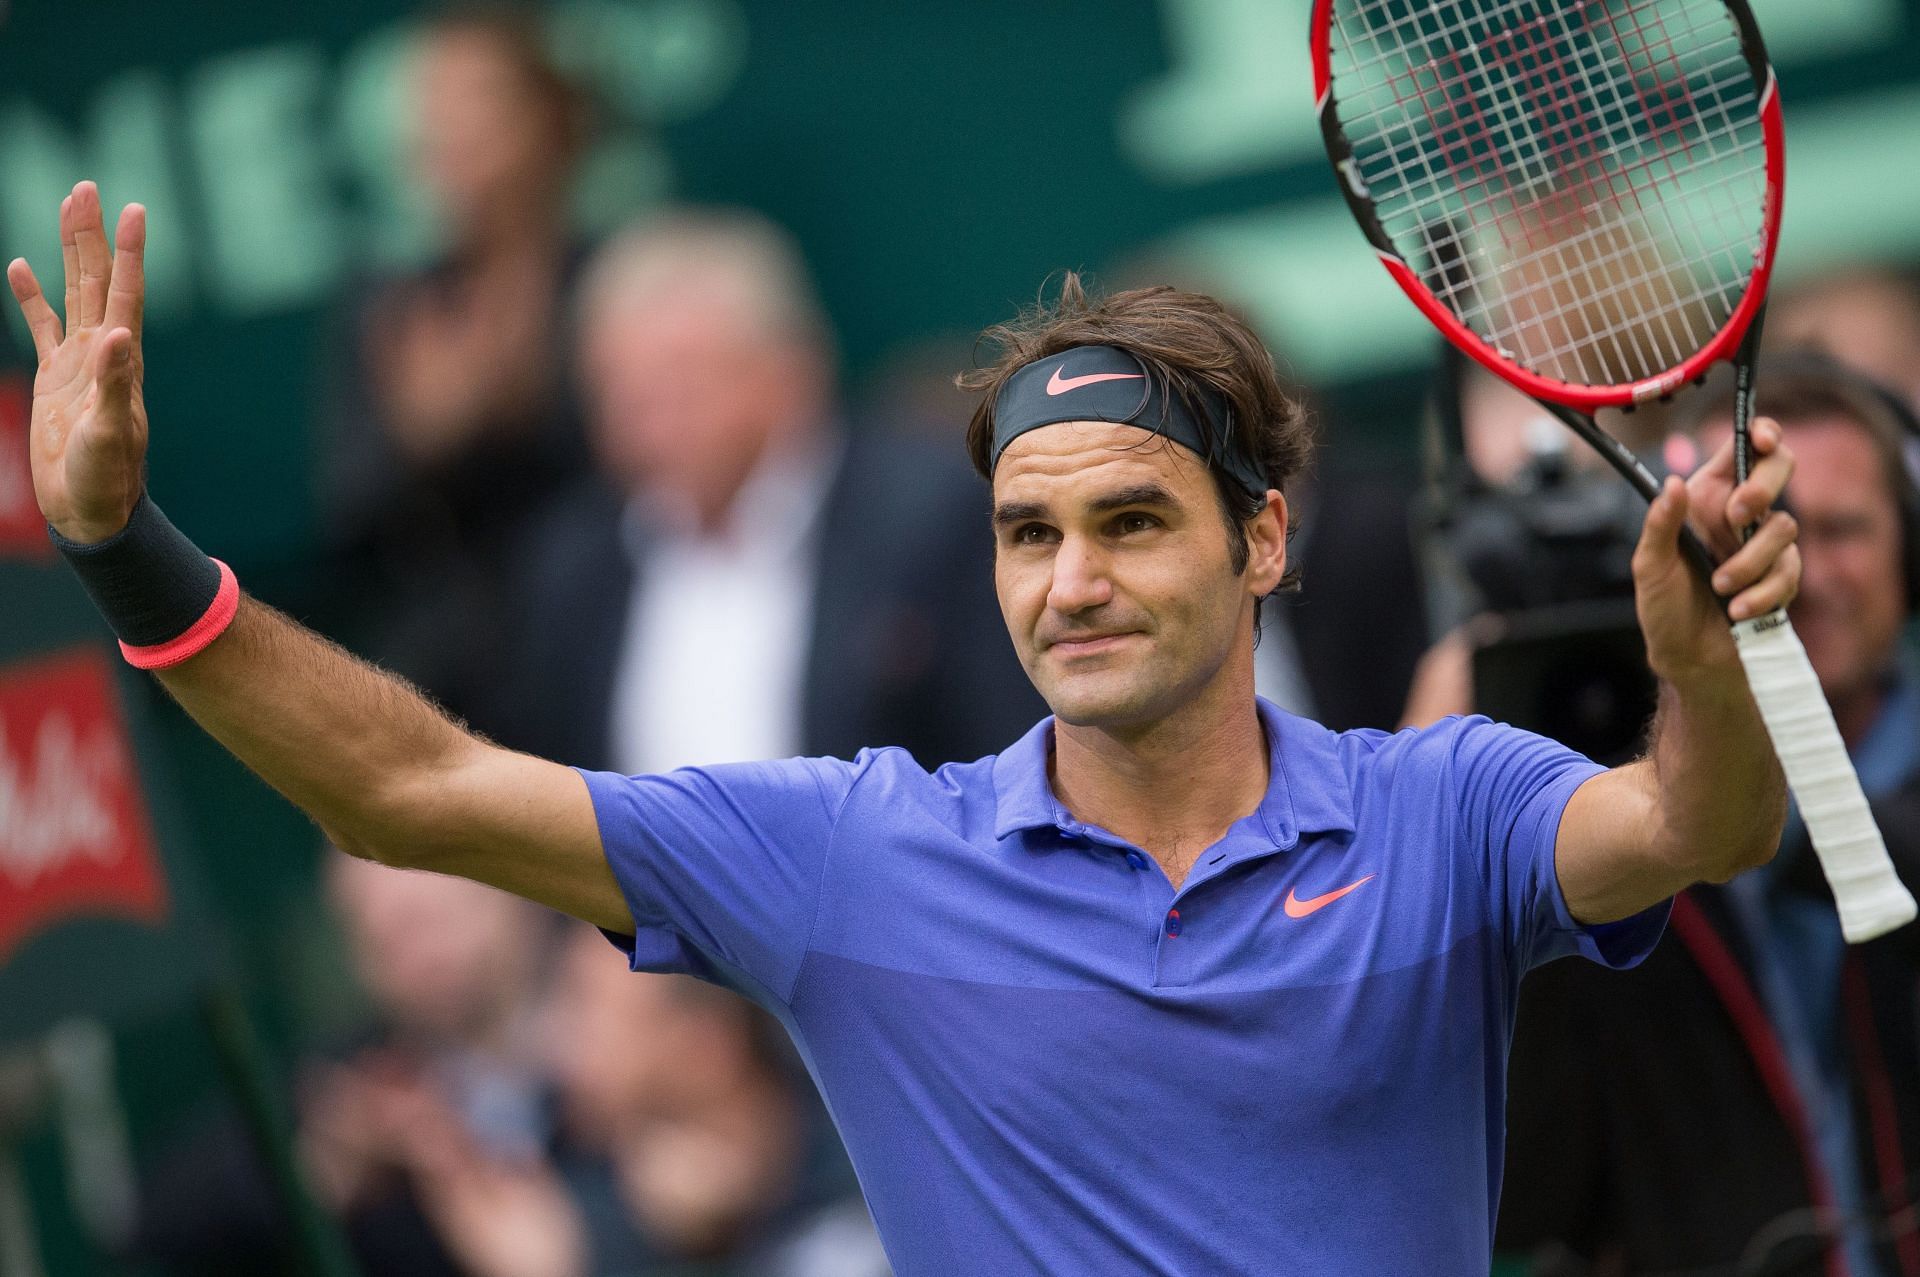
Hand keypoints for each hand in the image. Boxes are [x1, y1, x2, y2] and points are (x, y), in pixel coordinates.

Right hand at [7, 182, 148, 543]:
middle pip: (98, 280)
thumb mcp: (110, 432)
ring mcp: (79, 362)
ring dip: (70, 252)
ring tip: (67, 207)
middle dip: (92, 234)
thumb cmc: (106, 477)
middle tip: (87, 188)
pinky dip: (33, 296)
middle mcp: (105, 352)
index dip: (130, 252)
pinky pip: (43, 326)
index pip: (127, 293)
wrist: (91, 509)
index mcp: (121, 360)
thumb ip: (115, 385)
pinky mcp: (55, 377)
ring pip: (74, 293)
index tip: (135, 209)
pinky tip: (22, 266)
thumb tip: (120, 336)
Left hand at [1632, 415, 1800, 683]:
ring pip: (1783, 526)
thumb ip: (1660, 524)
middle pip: (1779, 470)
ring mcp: (1763, 544)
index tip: (1761, 439)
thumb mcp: (1649, 565)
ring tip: (1719, 587)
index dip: (1761, 433)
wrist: (1688, 658)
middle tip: (1735, 516)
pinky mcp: (1782, 576)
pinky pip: (1789, 570)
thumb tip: (1673, 484)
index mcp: (1706, 497)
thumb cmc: (1664, 608)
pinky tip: (1737, 610)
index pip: (1743, 448)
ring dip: (1750, 560)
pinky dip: (1762, 591)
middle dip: (1760, 489)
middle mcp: (1738, 514)